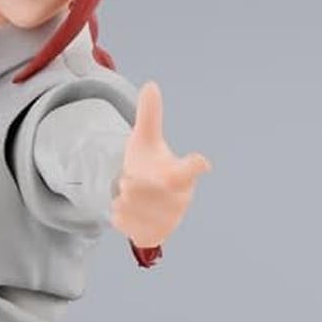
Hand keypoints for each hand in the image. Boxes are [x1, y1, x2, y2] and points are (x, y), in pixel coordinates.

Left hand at [109, 81, 211, 246]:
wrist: (140, 201)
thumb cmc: (147, 165)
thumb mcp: (146, 140)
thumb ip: (150, 116)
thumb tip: (150, 85)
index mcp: (183, 174)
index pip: (192, 168)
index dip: (196, 165)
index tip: (202, 163)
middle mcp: (181, 199)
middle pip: (148, 188)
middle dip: (133, 182)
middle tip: (129, 181)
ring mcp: (170, 221)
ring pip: (134, 207)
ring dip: (123, 199)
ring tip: (128, 195)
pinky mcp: (154, 237)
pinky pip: (125, 223)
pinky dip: (118, 215)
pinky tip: (125, 210)